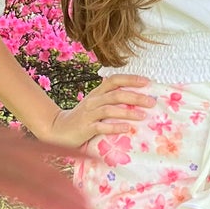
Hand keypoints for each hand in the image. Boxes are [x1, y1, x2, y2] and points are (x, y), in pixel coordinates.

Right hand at [40, 75, 155, 150]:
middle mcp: (93, 101)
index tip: (147, 82)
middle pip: (116, 95)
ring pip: (110, 109)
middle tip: (151, 102)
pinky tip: (126, 128)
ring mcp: (89, 114)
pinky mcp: (85, 128)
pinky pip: (101, 126)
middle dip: (135, 97)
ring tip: (143, 116)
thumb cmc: (82, 118)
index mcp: (97, 93)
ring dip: (128, 112)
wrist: (58, 129)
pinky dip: (115, 127)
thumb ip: (110, 100)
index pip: (114, 80)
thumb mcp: (95, 104)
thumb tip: (137, 99)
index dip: (131, 79)